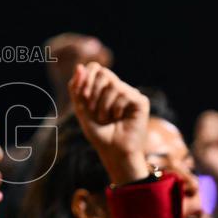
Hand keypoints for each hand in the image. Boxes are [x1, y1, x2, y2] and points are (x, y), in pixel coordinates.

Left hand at [68, 62, 150, 184]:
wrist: (113, 151)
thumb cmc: (99, 133)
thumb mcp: (81, 110)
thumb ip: (77, 89)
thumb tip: (79, 66)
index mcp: (104, 88)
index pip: (95, 68)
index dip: (86, 77)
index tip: (82, 95)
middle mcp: (118, 88)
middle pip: (104, 72)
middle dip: (93, 91)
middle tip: (92, 110)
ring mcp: (130, 93)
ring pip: (113, 84)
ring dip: (103, 104)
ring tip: (105, 118)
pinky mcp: (141, 101)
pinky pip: (125, 94)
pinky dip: (116, 108)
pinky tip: (119, 118)